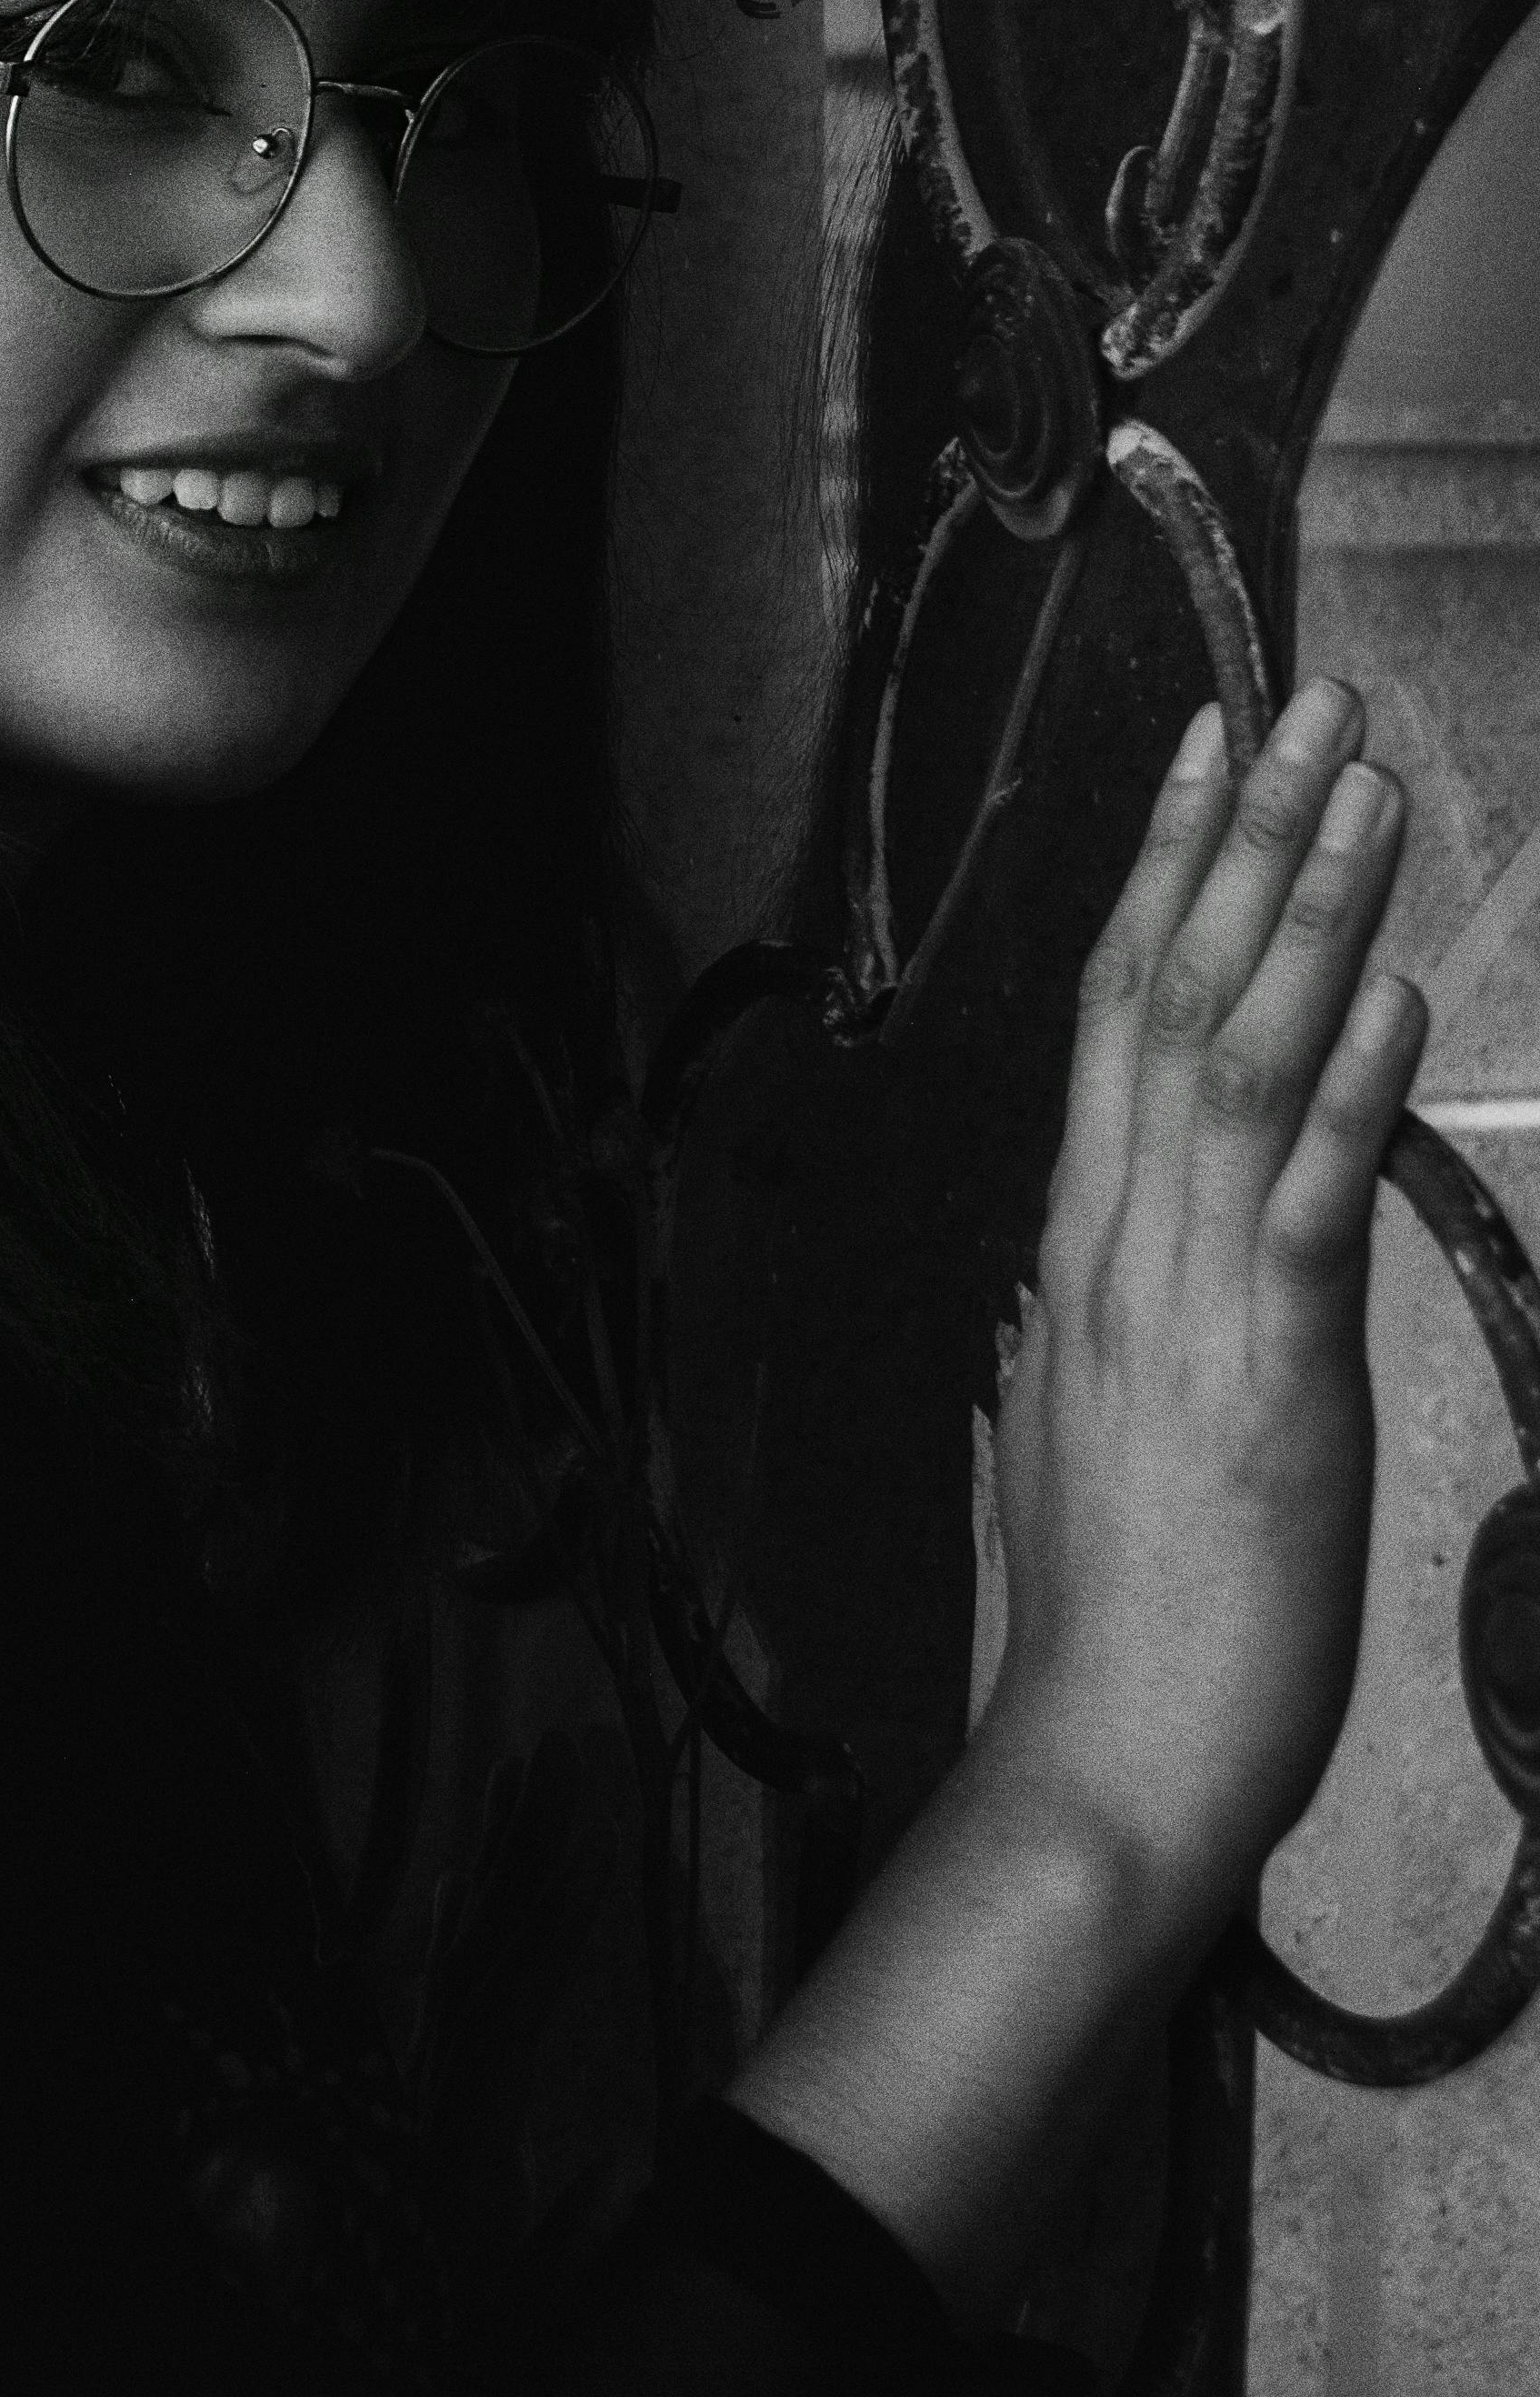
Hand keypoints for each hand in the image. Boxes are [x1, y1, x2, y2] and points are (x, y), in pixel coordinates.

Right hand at [982, 677, 1427, 1917]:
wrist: (1105, 1763)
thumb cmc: (1119, 1614)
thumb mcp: (1086, 1426)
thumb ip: (1102, 1313)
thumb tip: (1104, 1250)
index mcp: (1081, 1250)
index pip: (1113, 1015)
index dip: (1163, 868)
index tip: (1212, 750)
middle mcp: (1117, 1244)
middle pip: (1169, 998)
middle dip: (1244, 839)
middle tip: (1308, 703)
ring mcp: (1184, 1303)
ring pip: (1235, 1066)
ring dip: (1306, 916)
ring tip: (1367, 793)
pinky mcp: (1268, 1380)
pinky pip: (1302, 1206)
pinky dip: (1346, 1087)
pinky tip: (1385, 992)